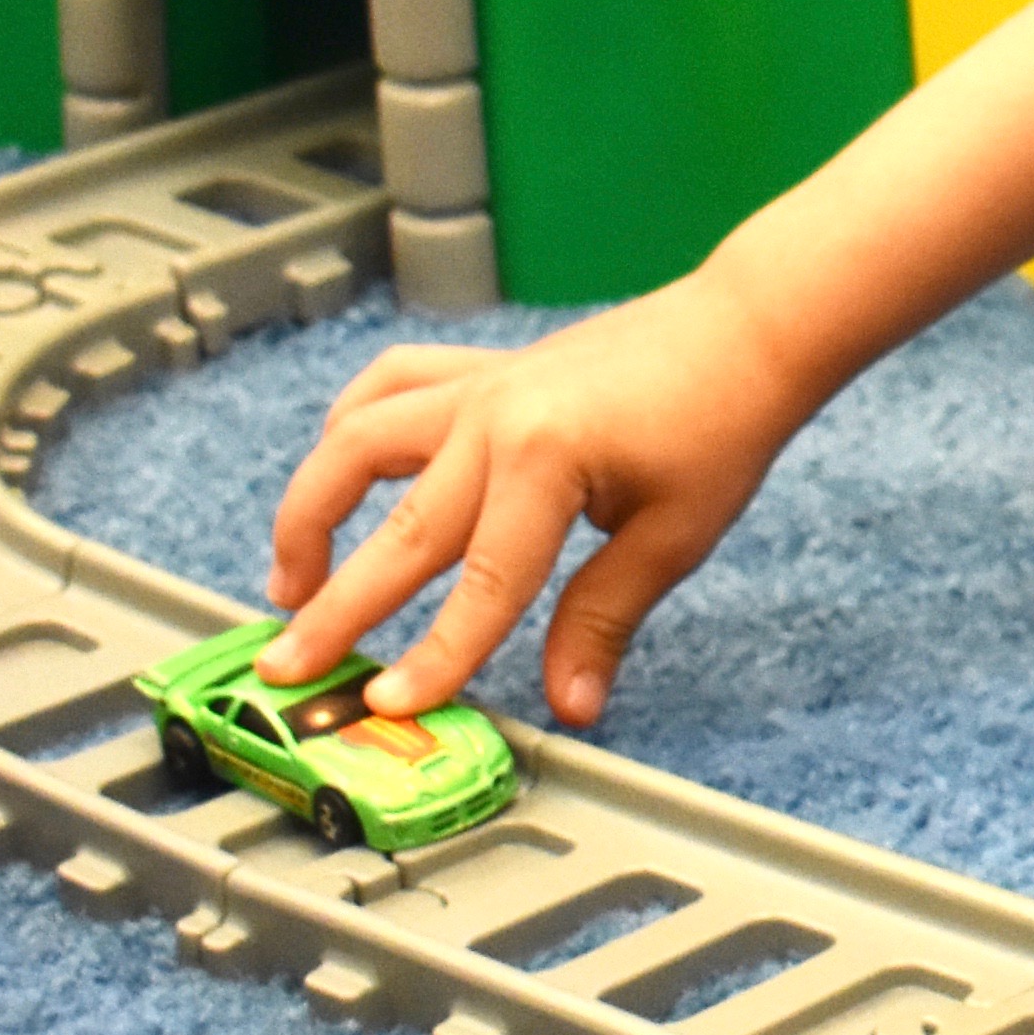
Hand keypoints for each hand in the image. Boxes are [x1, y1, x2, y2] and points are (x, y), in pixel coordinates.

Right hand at [260, 276, 816, 730]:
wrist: (748, 327)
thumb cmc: (723, 422)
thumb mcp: (675, 535)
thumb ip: (604, 617)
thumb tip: (570, 703)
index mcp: (546, 459)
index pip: (482, 584)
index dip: (435, 654)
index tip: (387, 707)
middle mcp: (494, 417)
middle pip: (400, 530)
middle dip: (336, 609)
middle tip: (285, 670)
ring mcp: (480, 386)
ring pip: (357, 443)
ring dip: (309, 513)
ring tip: (289, 585)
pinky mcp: (483, 370)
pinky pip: (390, 386)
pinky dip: (349, 426)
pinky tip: (332, 475)